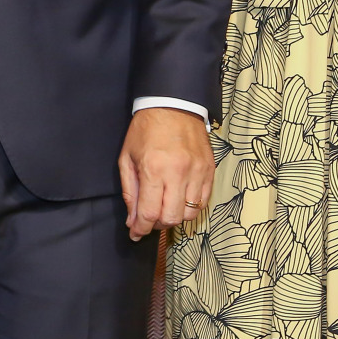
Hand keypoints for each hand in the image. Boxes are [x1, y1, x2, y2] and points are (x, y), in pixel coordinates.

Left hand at [118, 107, 212, 240]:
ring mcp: (197, 172)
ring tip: (165, 207)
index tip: (136, 233)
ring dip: (175, 217)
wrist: (173, 105)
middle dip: (158, 224)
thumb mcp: (127, 158)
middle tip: (150, 218)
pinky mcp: (210, 170)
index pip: (150, 213)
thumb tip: (133, 220)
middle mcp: (178, 172)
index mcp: (154, 168)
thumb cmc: (145, 130)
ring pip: (190, 213)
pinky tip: (179, 199)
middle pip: (172, 218)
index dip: (141, 228)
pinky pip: (203, 201)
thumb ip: (130, 192)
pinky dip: (190, 207)